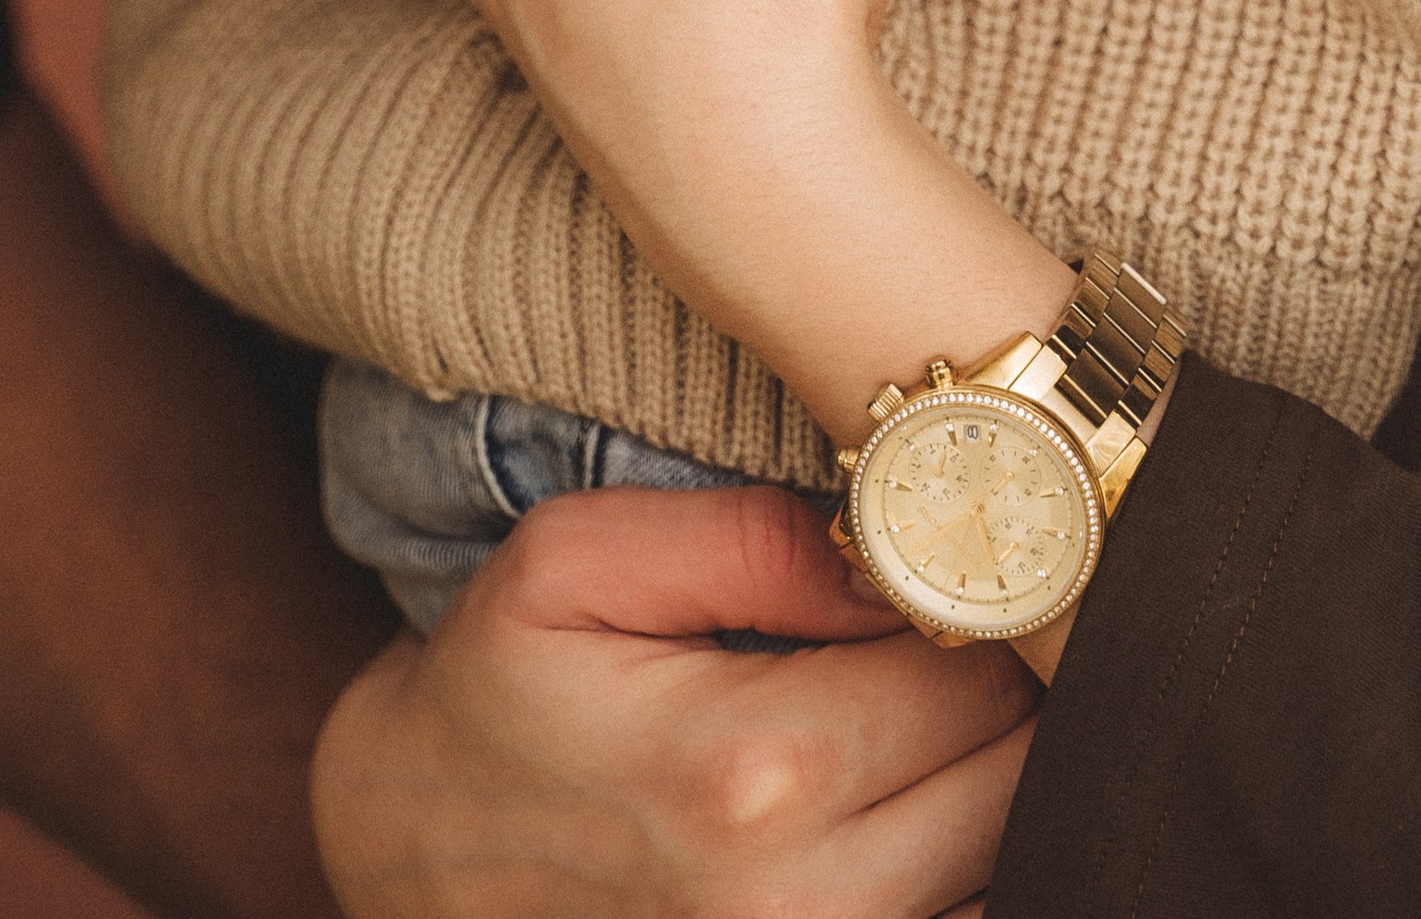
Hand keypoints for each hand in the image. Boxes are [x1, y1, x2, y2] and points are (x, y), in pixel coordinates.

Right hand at [313, 475, 1033, 916]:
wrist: (400, 858)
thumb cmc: (495, 690)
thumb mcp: (574, 558)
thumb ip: (752, 537)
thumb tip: (900, 557)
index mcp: (749, 769)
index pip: (981, 675)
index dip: (998, 604)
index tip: (969, 559)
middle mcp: (794, 906)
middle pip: (1018, 782)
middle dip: (1020, 695)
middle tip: (982, 627)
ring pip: (1009, 868)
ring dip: (1006, 789)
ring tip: (953, 715)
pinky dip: (971, 867)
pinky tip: (927, 804)